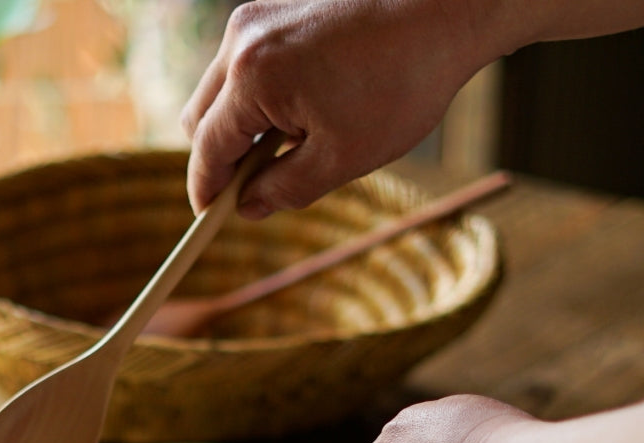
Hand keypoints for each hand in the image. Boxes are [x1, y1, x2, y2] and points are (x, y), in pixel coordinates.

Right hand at [181, 0, 486, 215]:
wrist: (443, 9)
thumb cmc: (401, 82)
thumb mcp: (342, 158)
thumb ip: (284, 189)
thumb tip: (247, 208)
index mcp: (252, 78)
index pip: (207, 150)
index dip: (207, 192)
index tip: (210, 220)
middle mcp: (242, 41)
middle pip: (200, 118)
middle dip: (220, 159)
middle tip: (256, 190)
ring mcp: (256, 19)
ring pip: (220, 93)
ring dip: (242, 129)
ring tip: (293, 148)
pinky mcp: (273, 11)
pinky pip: (245, 69)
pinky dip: (259, 101)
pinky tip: (304, 114)